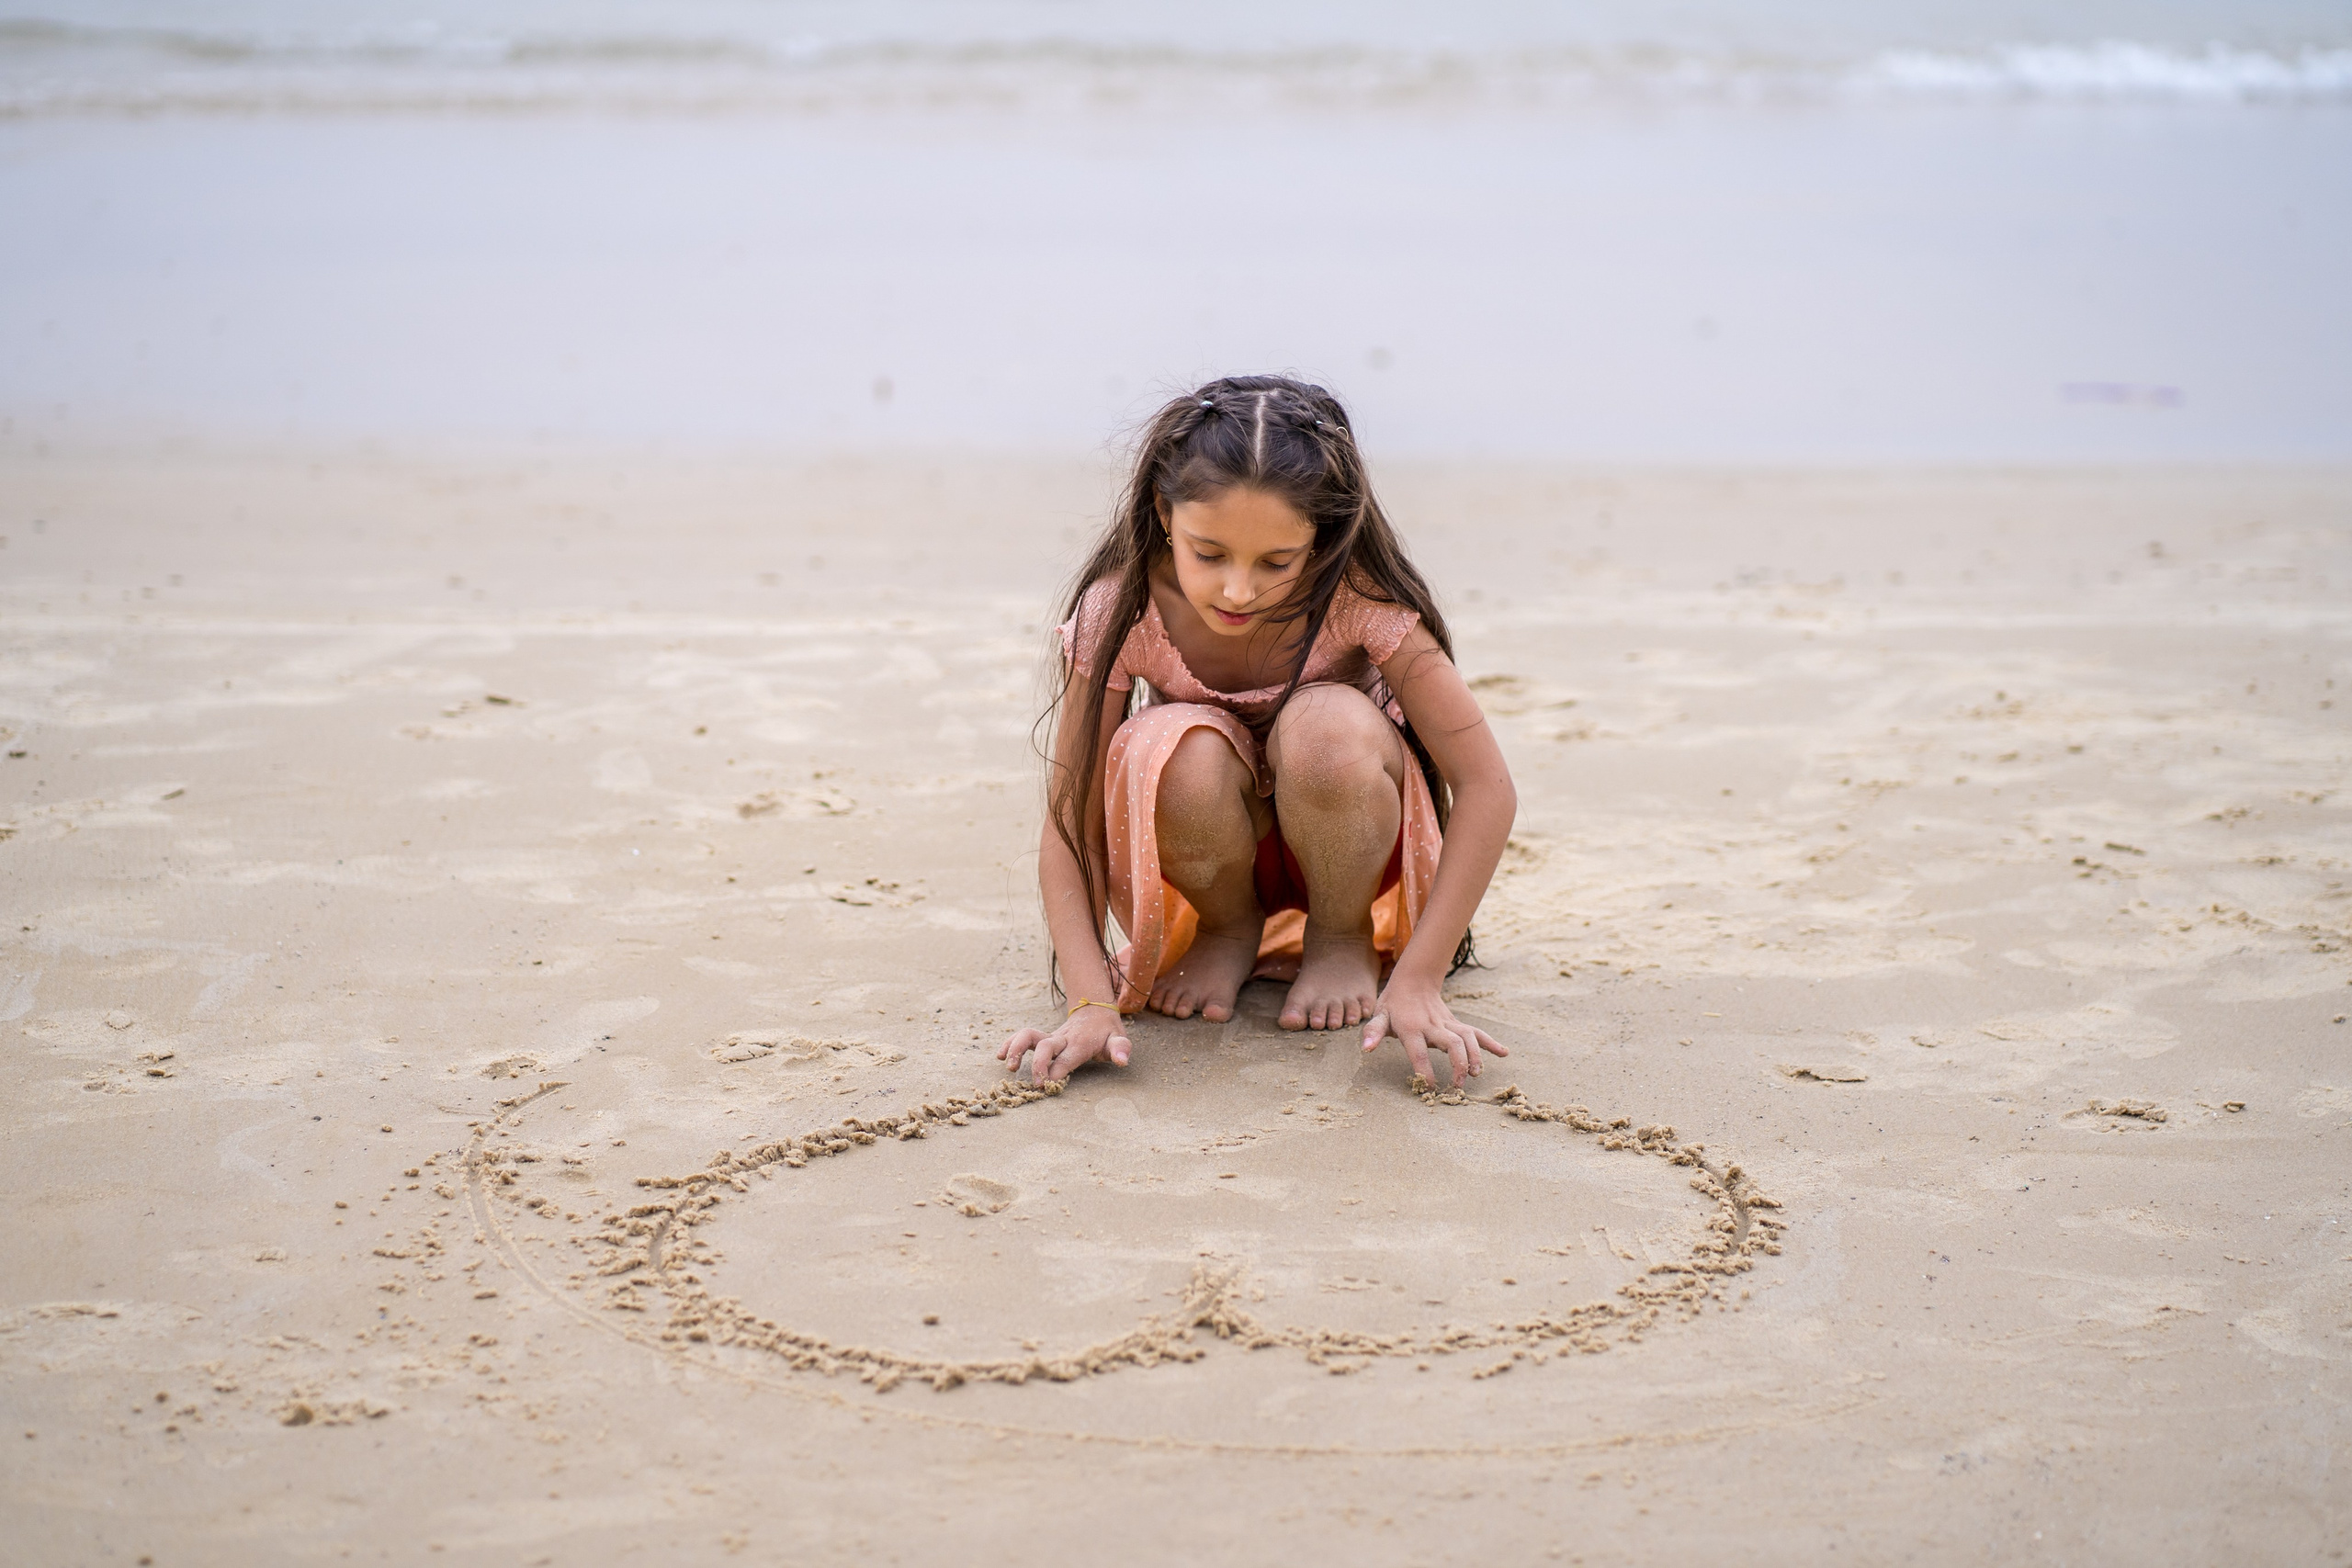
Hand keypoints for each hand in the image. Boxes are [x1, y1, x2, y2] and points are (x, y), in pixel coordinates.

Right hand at [997, 1005, 1130, 1083]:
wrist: (1095, 1009)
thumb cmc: (1107, 1031)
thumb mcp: (1119, 1038)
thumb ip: (1120, 1049)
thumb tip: (1122, 1060)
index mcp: (1081, 1043)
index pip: (1067, 1057)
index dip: (1057, 1070)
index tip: (1050, 1085)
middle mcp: (1063, 1039)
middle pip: (1046, 1047)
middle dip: (1038, 1065)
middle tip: (1036, 1085)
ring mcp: (1051, 1037)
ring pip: (1029, 1036)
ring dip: (1016, 1049)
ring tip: (1007, 1066)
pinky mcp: (1042, 1038)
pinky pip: (1023, 1036)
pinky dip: (1009, 1043)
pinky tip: (999, 1055)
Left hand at [1360, 978, 1506, 1088]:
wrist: (1413, 981)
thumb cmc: (1393, 1004)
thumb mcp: (1379, 1015)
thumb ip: (1373, 1032)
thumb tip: (1366, 1048)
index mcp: (1411, 1027)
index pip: (1418, 1051)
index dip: (1423, 1069)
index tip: (1428, 1086)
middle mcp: (1432, 1025)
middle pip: (1451, 1043)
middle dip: (1458, 1064)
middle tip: (1458, 1086)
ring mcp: (1447, 1023)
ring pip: (1467, 1036)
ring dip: (1475, 1055)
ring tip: (1476, 1074)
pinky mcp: (1456, 1024)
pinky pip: (1476, 1032)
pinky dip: (1490, 1042)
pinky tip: (1503, 1053)